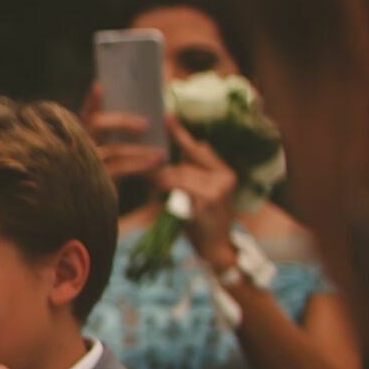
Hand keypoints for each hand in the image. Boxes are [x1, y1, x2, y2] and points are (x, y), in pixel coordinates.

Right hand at [82, 83, 166, 181]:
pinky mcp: (92, 181)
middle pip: (96, 125)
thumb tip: (149, 119)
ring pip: (114, 149)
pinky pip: (119, 168)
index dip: (91, 101)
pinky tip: (156, 163)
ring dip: (140, 150)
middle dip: (122, 121)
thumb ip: (117, 137)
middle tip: (145, 124)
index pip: (85, 114)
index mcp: (78, 137)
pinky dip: (139, 165)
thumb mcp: (109, 156)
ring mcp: (82, 163)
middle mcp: (76, 146)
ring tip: (162, 153)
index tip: (100, 86)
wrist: (91, 210)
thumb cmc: (105, 178)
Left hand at [157, 118, 238, 266]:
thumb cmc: (200, 223)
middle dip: (164, 163)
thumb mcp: (196, 196)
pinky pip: (179, 184)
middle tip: (142, 161)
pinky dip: (164, 187)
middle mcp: (226, 176)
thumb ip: (188, 176)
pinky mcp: (211, 197)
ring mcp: (220, 186)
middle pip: (187, 159)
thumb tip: (164, 161)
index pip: (199, 149)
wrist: (215, 250)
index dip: (181, 135)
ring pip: (179, 172)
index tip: (167, 117)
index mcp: (224, 172)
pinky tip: (155, 192)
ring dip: (160, 178)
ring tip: (148, 184)